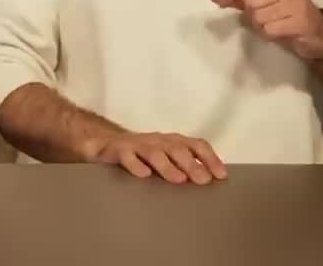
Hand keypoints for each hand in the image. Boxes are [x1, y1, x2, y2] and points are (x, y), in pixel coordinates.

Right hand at [90, 132, 226, 184]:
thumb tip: (212, 182)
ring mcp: (136, 144)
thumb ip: (184, 166)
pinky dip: (136, 165)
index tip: (221, 175)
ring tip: (179, 179)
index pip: (195, 145)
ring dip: (168, 165)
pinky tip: (144, 175)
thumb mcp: (164, 157)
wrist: (101, 143)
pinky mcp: (117, 150)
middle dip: (191, 164)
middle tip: (203, 180)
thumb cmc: (140, 155)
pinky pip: (127, 156)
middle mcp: (157, 141)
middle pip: (177, 149)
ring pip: (154, 152)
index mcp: (171, 142)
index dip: (210, 158)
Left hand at [208, 0, 322, 60]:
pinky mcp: (300, 21)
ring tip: (276, 24)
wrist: (319, 33)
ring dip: (261, 26)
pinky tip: (282, 31)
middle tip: (266, 17)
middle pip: (250, 1)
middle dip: (252, 14)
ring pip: (257, 17)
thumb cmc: (285, 13)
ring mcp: (296, 2)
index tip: (221, 1)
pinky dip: (270, 34)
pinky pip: (268, 29)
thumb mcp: (261, 1)